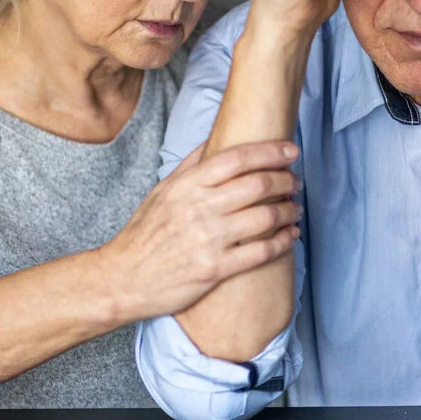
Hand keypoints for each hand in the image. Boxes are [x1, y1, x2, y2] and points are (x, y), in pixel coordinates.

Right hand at [100, 139, 301, 321]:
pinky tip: (290, 235)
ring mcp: (209, 239)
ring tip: (295, 208)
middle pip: (258, 185)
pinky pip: (261, 252)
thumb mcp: (161, 191)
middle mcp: (200, 208)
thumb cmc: (144, 234)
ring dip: (289, 210)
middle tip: (295, 181)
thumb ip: (189, 166)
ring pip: (265, 217)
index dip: (270, 151)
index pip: (238, 158)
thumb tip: (213, 141)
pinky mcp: (215, 269)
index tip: (290, 150)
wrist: (124, 278)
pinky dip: (283, 241)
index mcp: (188, 185)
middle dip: (286, 180)